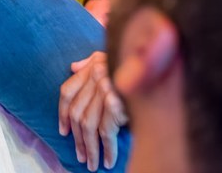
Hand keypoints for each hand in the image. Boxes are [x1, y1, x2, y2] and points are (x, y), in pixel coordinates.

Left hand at [58, 51, 126, 170]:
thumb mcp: (110, 58)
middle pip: (77, 113)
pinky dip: (107, 150)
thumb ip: (90, 63)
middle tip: (80, 156)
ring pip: (89, 126)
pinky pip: (107, 133)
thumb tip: (73, 67)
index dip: (63, 114)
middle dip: (77, 139)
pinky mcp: (117, 106)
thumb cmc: (135, 68)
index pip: (67, 92)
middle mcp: (96, 77)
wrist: (157, 70)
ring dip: (90, 149)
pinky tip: (108, 161)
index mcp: (92, 67)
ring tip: (92, 164)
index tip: (64, 131)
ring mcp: (106, 91)